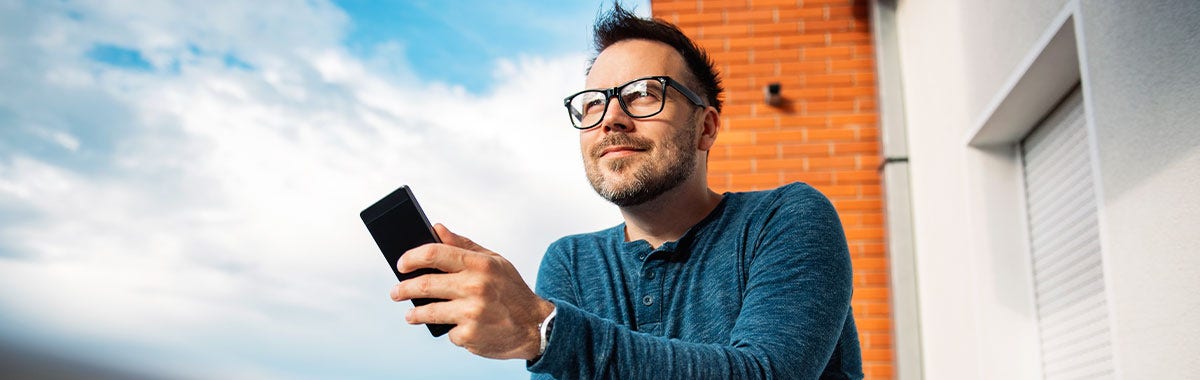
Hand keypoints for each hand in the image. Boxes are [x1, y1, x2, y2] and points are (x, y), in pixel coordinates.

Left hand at [390, 224, 555, 359]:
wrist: (534, 326)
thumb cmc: (511, 290)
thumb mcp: (494, 261)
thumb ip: (464, 245)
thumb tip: (437, 228)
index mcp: (480, 264)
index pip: (435, 253)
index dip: (412, 257)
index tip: (401, 264)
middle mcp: (475, 286)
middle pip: (425, 284)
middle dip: (403, 288)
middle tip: (396, 292)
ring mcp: (471, 312)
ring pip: (429, 311)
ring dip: (414, 314)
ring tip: (411, 315)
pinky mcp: (470, 335)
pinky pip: (448, 331)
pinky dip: (449, 329)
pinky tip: (455, 327)